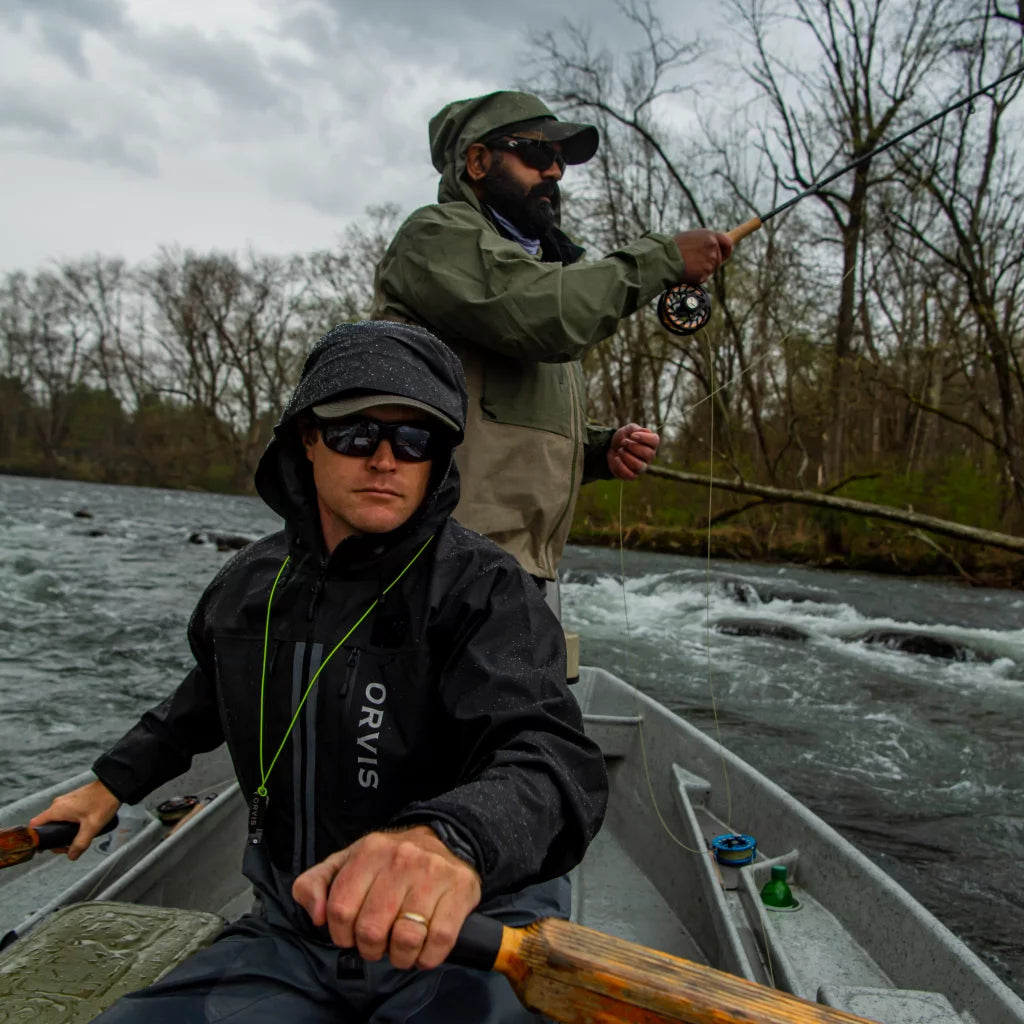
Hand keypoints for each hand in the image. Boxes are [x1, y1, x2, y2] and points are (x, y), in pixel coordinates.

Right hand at [28, 779, 120, 860]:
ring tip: (78, 838)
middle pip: (46, 826)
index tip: (48, 846)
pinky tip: (81, 829)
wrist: (114, 786)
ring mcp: (65, 802)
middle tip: (68, 847)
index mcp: (57, 810)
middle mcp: (58, 804)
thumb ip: (81, 843)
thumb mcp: (92, 827)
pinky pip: (64, 816)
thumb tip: (71, 856)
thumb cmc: (103, 802)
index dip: (37, 838)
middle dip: (55, 839)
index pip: (35, 825)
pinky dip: (68, 824)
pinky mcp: (72, 801)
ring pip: (56, 821)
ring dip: (63, 832)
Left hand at [292, 825, 480, 970]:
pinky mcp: (460, 889)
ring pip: (406, 938)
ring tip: (400, 949)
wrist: (447, 841)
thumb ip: (314, 884)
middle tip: (377, 943)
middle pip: (371, 929)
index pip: (340, 909)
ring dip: (400, 957)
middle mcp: (402, 858)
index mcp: (370, 850)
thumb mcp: (346, 862)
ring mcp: (433, 873)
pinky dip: (427, 957)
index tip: (350, 934)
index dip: (341, 934)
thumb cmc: (389, 862)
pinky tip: (423, 950)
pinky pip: (439, 941)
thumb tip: (317, 916)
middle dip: (370, 948)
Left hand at [607, 424, 659, 480]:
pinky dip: (621, 466)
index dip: (644, 437)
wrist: (611, 448)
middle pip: (648, 454)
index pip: (655, 441)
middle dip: (633, 446)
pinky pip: (630, 475)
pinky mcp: (633, 475)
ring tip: (620, 450)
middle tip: (623, 442)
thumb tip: (645, 431)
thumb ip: (635, 429)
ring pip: (639, 466)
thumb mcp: (627, 430)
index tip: (632, 435)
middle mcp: (649, 456)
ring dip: (627, 456)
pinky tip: (616, 458)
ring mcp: (642, 467)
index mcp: (651, 444)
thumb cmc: (623, 438)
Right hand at [673, 229, 733, 283]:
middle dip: (710, 263)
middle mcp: (712, 246)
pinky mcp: (706, 271)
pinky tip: (687, 271)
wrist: (665, 258)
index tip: (725, 255)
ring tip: (688, 265)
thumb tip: (712, 247)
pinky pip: (704, 277)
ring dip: (702, 270)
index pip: (728, 243)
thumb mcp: (690, 237)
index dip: (727, 251)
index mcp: (709, 235)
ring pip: (711, 269)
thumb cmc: (673, 248)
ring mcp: (710, 259)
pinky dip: (697, 277)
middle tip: (696, 264)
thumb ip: (704, 241)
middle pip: (718, 259)